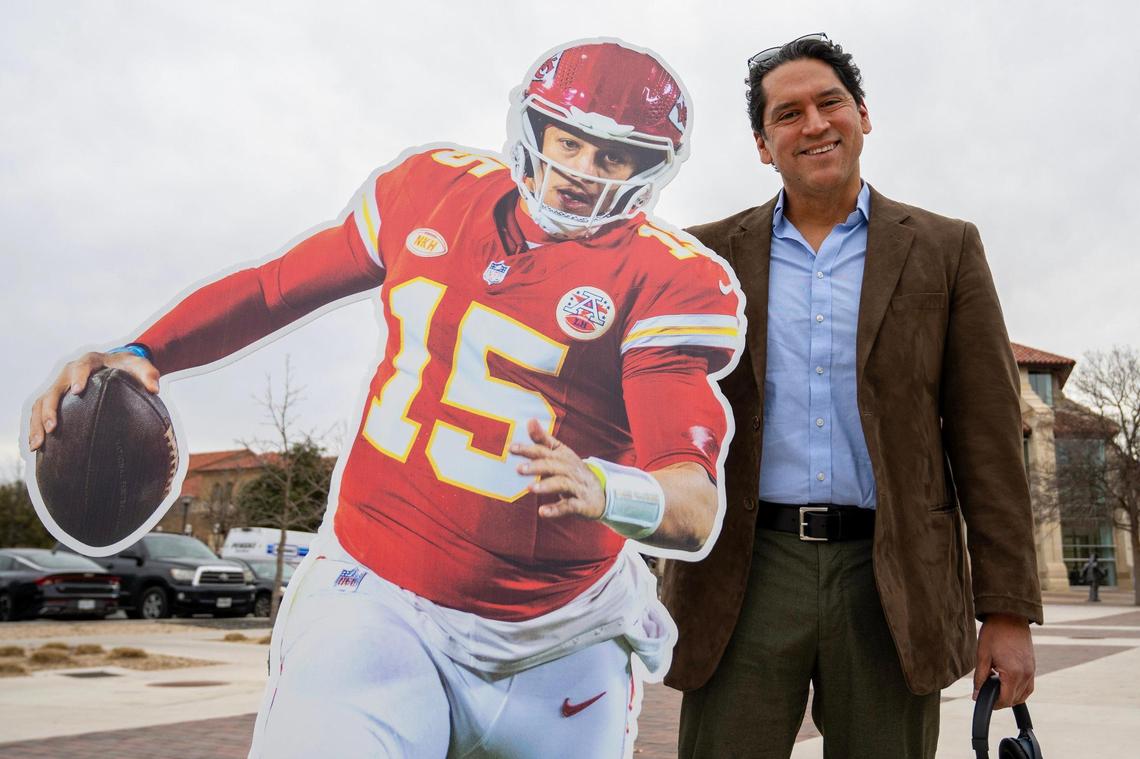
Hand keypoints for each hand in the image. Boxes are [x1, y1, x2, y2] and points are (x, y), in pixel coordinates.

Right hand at [28, 351, 159, 450]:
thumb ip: (149, 374)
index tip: (77, 391)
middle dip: (50, 408)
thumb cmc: (128, 367)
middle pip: (53, 389)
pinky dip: (36, 428)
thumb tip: (155, 389)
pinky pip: (40, 412)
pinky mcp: (57, 398)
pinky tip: (38, 448)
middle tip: (52, 427)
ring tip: (37, 446)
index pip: (80, 367)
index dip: (77, 378)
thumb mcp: (140, 366)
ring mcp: (60, 386)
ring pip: (41, 403)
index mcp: (89, 362)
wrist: (117, 365)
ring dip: (37, 423)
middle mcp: (69, 373)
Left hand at [510, 419, 604, 519]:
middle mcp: (571, 469)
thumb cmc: (574, 472)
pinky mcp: (581, 504)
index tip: (511, 447)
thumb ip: (543, 440)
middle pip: (553, 465)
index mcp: (564, 456)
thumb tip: (530, 420)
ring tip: (530, 488)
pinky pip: (569, 506)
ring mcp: (577, 486)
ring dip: (546, 485)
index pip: (545, 450)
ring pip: (562, 483)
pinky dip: (556, 509)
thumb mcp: (560, 454)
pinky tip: (542, 512)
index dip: (529, 449)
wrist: (603, 495)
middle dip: (536, 466)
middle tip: (519, 469)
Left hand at [973, 612, 1034, 708]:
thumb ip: (980, 678)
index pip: (1005, 700)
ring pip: (1023, 695)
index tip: (982, 700)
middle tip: (986, 691)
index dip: (993, 704)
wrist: (1009, 616)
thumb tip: (976, 695)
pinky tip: (1007, 683)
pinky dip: (1019, 690)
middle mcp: (1026, 674)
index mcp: (1013, 673)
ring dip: (1010, 696)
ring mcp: (1031, 671)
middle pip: (1014, 699)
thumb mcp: (982, 655)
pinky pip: (1028, 686)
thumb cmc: (994, 633)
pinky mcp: (1032, 666)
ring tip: (995, 686)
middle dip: (1000, 700)